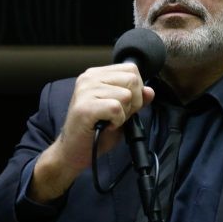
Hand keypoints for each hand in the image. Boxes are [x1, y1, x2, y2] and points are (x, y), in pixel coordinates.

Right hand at [30, 62, 154, 201]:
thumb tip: (149, 91)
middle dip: (134, 102)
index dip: (137, 90)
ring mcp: (85, 91)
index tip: (125, 105)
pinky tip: (107, 126)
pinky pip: (116, 108)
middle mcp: (89, 78)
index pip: (131, 69)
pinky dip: (117, 121)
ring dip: (124, 114)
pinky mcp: (85, 107)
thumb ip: (135, 100)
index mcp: (96, 75)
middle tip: (118, 116)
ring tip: (110, 121)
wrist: (73, 152)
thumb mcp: (121, 113)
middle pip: (133, 80)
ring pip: (126, 95)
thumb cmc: (95, 132)